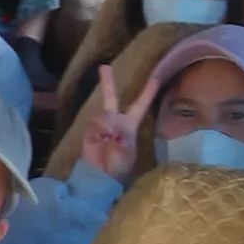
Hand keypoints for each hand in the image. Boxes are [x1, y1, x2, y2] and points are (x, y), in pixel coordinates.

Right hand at [81, 63, 157, 182]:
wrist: (99, 177)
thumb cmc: (118, 167)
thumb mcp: (126, 153)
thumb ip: (122, 138)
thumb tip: (113, 125)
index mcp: (130, 126)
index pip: (140, 105)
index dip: (147, 92)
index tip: (155, 77)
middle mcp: (115, 121)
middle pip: (111, 98)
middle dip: (107, 83)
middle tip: (104, 66)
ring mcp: (101, 125)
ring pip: (103, 113)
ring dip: (106, 125)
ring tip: (108, 140)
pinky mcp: (89, 130)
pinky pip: (94, 122)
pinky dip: (98, 130)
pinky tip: (100, 139)